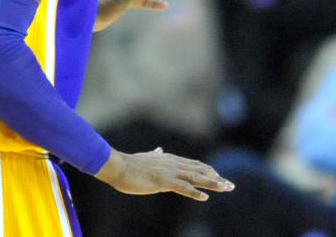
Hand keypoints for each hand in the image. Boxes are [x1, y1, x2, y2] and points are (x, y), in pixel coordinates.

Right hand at [95, 147, 233, 200]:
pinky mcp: (163, 181)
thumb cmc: (129, 164)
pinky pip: (182, 187)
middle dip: (217, 178)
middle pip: (200, 170)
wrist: (117, 166)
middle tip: (231, 185)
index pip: (194, 164)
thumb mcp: (145, 158)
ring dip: (213, 183)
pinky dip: (194, 192)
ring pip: (196, 178)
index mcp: (169, 159)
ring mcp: (169, 172)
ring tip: (227, 187)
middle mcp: (173, 164)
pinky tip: (205, 197)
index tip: (220, 177)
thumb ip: (155, 154)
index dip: (208, 171)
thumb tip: (160, 149)